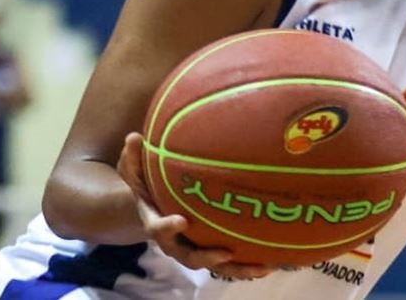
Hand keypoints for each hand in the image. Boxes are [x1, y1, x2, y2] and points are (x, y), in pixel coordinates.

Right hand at [117, 133, 272, 280]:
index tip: (181, 220)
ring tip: (262, 268)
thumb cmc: (147, 186)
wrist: (155, 205)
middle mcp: (176, 242)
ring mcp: (195, 248)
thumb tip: (133, 137)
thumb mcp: (135, 171)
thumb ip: (133, 158)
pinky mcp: (211, 248)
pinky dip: (248, 262)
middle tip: (226, 254)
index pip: (158, 228)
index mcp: (156, 223)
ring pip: (215, 265)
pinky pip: (229, 261)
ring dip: (238, 268)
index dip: (168, 226)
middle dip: (208, 258)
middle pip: (191, 257)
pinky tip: (271, 262)